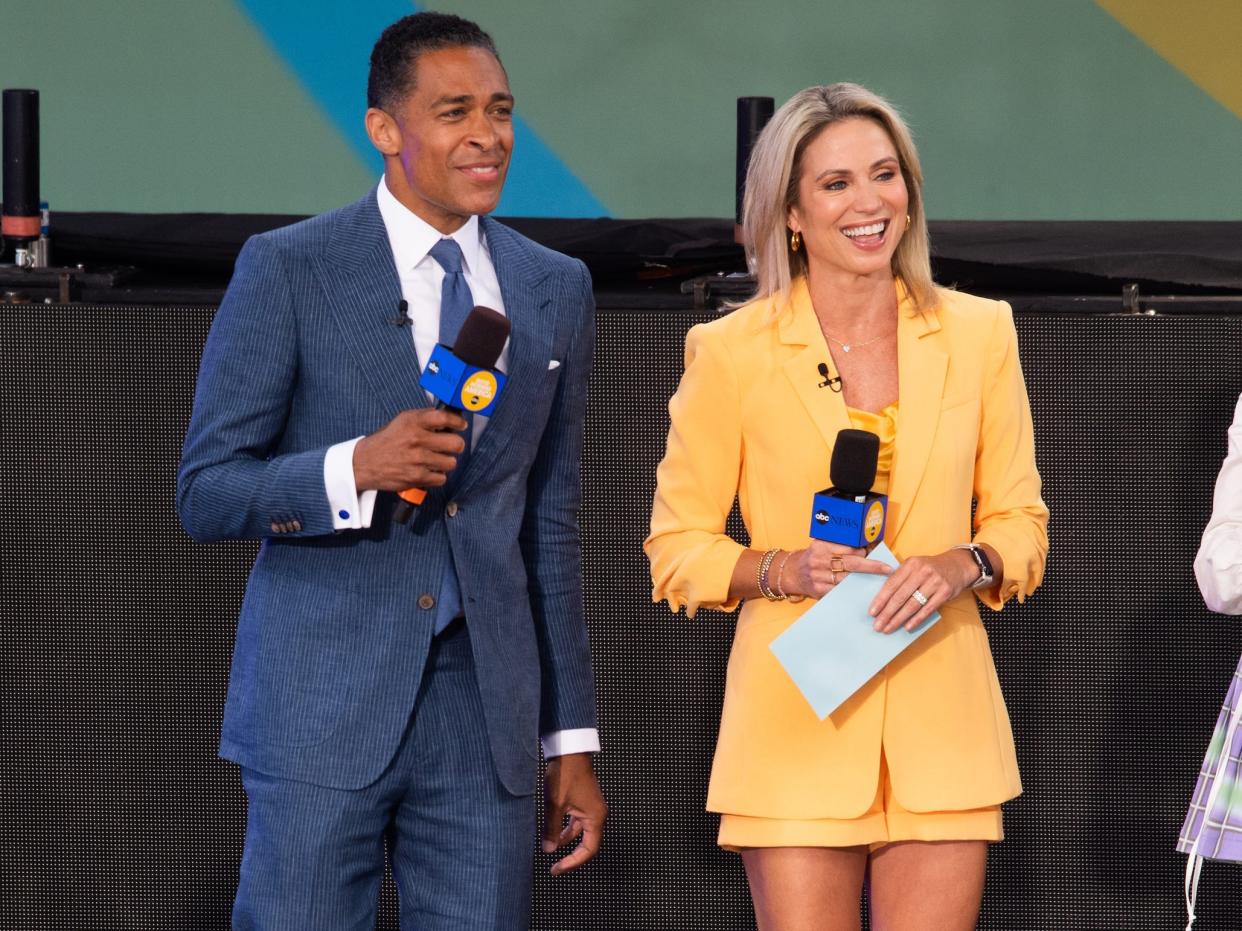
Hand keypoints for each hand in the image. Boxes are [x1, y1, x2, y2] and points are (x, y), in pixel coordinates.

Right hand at [352, 408, 467, 490]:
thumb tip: (449, 419)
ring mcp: (418, 460)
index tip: (461, 426)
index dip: (457, 422)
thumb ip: (424, 419)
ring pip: (451, 463)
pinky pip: (441, 478)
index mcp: (413, 422)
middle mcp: (417, 440)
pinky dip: (436, 476)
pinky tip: (427, 470)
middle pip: (456, 444)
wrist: (365, 463)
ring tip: (435, 459)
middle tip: (450, 446)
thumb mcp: (402, 421)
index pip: (444, 418)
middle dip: (456, 445)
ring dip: (445, 462)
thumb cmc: (386, 442)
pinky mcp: (417, 477)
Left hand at [543, 752, 606, 875]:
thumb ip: (551, 829)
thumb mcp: (555, 804)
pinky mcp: (585, 800)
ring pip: (582, 832)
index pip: (588, 850)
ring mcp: (592, 806)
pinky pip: (578, 822)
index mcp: (595, 817)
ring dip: (567, 841)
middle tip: (556, 866)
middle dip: (571, 856)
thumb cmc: (566, 773)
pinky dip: (567, 829)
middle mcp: (597, 813)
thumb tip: (549, 849)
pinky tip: (554, 831)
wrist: (569, 749)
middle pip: (588, 844)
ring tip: (551, 847)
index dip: (573, 863)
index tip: (557, 868)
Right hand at [787, 539, 892, 598]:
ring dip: (862, 579)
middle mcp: (818, 560)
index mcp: (821, 546)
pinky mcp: (819, 590)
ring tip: (874, 578)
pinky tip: (860, 589)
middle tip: (886, 569)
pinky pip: (840, 591)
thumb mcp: (822, 545)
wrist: (792, 573)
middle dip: (871, 567)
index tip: (875, 553)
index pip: (849, 548)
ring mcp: (818, 577)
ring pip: (848, 579)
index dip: (863, 551)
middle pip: (851, 563)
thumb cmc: (813, 557)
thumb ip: (840, 544)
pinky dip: (851, 590)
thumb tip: (868, 545)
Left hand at [868, 549, 976, 633]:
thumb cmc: (930, 568)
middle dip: (887, 613)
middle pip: (900, 596)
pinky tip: (907, 627)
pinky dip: (916, 619)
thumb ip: (901, 578)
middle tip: (878, 625)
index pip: (891, 584)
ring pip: (912, 604)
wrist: (958, 565)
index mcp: (910, 564)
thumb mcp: (915, 566)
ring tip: (889, 628)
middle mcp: (922, 571)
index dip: (881, 599)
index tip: (872, 612)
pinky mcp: (945, 592)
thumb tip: (882, 599)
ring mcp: (935, 582)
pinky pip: (928, 609)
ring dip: (899, 619)